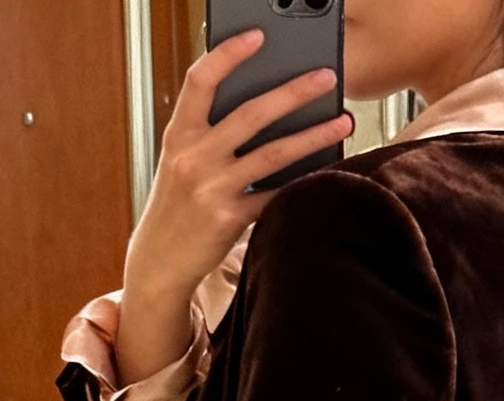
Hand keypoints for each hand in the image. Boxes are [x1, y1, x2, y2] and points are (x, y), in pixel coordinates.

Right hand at [117, 31, 352, 379]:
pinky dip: (304, 181)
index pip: (201, 81)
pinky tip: (329, 169)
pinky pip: (275, 195)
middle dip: (294, 91)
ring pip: (273, 154)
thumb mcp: (180, 160)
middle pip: (252, 114)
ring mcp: (212, 189)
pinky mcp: (230, 220)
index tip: (257, 36)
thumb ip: (209, 132)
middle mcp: (194, 158)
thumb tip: (263, 103)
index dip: (228, 54)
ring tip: (343, 120)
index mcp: (179, 134)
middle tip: (327, 75)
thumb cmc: (176, 205)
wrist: (159, 261)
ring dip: (314, 135)